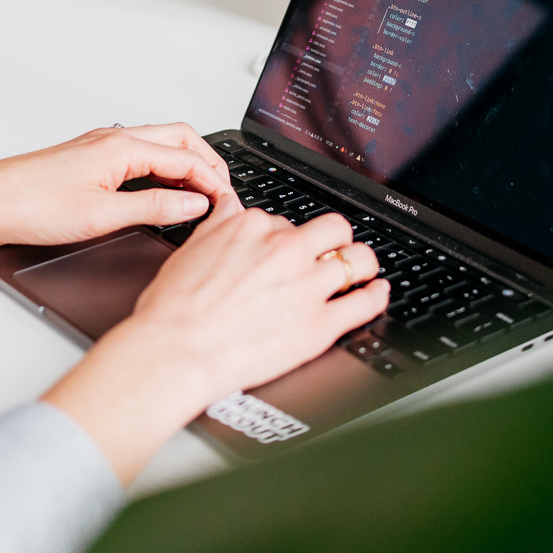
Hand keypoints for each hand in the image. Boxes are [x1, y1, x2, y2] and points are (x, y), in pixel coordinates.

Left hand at [0, 124, 238, 294]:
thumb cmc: (31, 206)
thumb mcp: (103, 216)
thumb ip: (155, 210)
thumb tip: (193, 206)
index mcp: (121, 148)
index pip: (186, 157)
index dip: (214, 182)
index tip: (229, 204)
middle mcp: (112, 139)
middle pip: (180, 138)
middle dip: (208, 162)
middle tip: (224, 191)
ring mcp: (100, 146)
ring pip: (160, 143)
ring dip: (187, 162)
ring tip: (202, 192)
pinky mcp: (89, 158)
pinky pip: (140, 154)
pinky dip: (163, 168)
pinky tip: (163, 191)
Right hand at [42, 209, 389, 483]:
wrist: (175, 350)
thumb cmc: (174, 308)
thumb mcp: (192, 247)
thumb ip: (219, 221)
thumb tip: (229, 202)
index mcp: (254, 227)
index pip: (285, 220)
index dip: (286, 236)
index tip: (286, 248)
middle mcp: (286, 250)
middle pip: (334, 228)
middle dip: (335, 237)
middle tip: (333, 249)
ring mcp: (306, 286)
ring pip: (357, 260)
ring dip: (362, 262)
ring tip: (363, 268)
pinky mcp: (319, 325)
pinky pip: (364, 303)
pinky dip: (377, 295)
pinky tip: (378, 292)